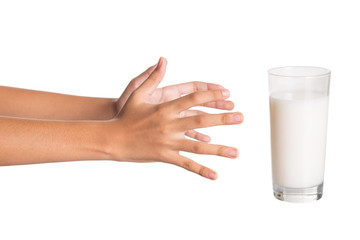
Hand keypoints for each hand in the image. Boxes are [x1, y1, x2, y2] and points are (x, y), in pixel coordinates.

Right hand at [106, 57, 243, 179]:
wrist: (113, 139)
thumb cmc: (126, 115)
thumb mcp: (137, 93)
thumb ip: (152, 77)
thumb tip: (163, 59)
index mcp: (165, 108)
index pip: (193, 99)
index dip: (211, 95)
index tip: (226, 94)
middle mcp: (169, 125)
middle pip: (201, 120)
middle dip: (222, 118)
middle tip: (241, 117)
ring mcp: (168, 142)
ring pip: (197, 146)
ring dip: (218, 149)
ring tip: (236, 152)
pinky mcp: (165, 156)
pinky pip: (186, 163)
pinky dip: (200, 170)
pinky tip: (215, 176)